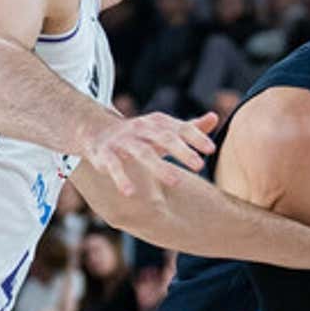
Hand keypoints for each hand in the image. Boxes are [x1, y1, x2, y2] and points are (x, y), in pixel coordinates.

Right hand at [83, 111, 218, 195]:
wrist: (94, 129)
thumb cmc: (138, 134)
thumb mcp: (163, 129)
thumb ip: (189, 127)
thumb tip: (214, 118)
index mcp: (158, 123)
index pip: (180, 127)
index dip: (196, 137)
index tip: (211, 150)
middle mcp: (141, 129)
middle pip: (164, 137)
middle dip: (182, 150)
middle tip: (200, 166)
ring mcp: (123, 141)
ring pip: (142, 152)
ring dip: (159, 167)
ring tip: (176, 182)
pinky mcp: (105, 153)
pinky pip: (113, 165)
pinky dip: (121, 178)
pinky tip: (130, 193)